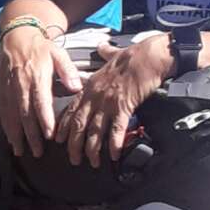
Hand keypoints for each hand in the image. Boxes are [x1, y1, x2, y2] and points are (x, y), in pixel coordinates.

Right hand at [0, 26, 83, 156]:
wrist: (16, 36)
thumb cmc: (40, 47)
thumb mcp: (58, 53)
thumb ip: (67, 70)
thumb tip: (76, 86)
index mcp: (37, 76)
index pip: (40, 102)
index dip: (44, 119)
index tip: (49, 135)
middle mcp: (21, 85)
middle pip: (25, 114)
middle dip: (30, 135)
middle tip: (37, 151)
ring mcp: (9, 89)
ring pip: (11, 115)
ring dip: (15, 134)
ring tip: (20, 150)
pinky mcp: (2, 90)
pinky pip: (3, 111)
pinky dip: (5, 126)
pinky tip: (10, 138)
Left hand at [57, 35, 169, 167]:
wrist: (150, 55)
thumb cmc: (133, 55)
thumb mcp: (113, 54)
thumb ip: (105, 54)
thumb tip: (103, 47)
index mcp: (90, 86)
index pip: (71, 109)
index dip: (64, 126)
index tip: (59, 140)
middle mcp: (95, 96)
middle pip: (79, 124)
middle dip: (74, 144)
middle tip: (74, 159)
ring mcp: (108, 102)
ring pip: (95, 130)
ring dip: (92, 149)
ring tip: (93, 162)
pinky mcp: (124, 107)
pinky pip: (116, 129)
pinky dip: (114, 144)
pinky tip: (114, 154)